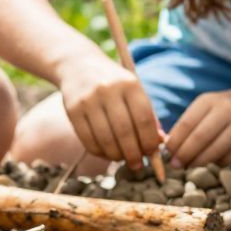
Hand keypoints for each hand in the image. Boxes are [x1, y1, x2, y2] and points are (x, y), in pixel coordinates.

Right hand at [58, 52, 162, 169]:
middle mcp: (108, 90)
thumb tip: (158, 144)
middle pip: (124, 131)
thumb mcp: (133, 91)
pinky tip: (106, 154)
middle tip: (137, 164)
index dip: (149, 141)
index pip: (144, 119)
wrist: (78, 65)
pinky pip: (87, 140)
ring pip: (105, 139)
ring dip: (116, 156)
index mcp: (129, 84)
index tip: (152, 154)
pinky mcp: (72, 110)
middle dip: (133, 153)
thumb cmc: (114, 83)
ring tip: (122, 159)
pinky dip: (99, 152)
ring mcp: (88, 100)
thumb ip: (147, 115)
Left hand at [166, 87, 230, 168]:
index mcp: (210, 100)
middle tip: (176, 165)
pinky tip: (211, 162)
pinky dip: (217, 163)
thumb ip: (187, 124)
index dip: (175, 142)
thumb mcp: (206, 108)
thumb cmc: (223, 110)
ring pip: (215, 150)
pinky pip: (230, 158)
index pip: (186, 123)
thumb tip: (168, 149)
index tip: (166, 154)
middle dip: (185, 155)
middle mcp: (227, 110)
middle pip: (200, 138)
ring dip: (199, 162)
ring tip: (190, 165)